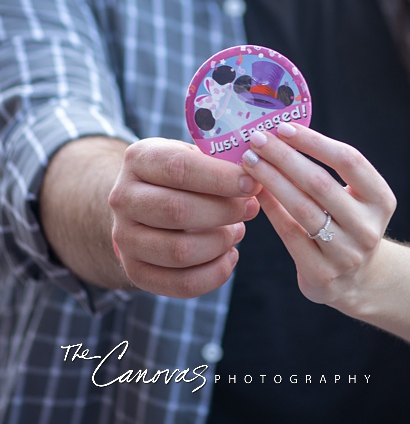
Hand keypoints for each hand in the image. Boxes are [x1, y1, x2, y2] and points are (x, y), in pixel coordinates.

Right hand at [108, 138, 260, 296]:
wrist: (146, 199)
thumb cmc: (185, 172)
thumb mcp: (198, 155)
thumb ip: (224, 164)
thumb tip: (257, 184)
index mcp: (140, 159)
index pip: (179, 168)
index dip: (221, 178)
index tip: (252, 184)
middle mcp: (123, 198)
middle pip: (177, 211)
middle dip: (224, 212)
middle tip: (250, 208)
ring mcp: (124, 238)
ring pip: (178, 251)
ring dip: (220, 243)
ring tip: (237, 230)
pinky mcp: (135, 271)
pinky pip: (180, 284)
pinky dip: (214, 274)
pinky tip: (230, 256)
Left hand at [239, 123, 395, 309]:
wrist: (361, 279)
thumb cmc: (350, 223)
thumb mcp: (356, 198)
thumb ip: (330, 172)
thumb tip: (284, 137)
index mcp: (381, 200)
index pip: (349, 161)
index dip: (314, 142)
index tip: (284, 127)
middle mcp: (367, 227)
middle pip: (320, 183)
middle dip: (284, 157)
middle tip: (258, 140)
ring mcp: (345, 253)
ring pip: (302, 208)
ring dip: (271, 180)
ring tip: (250, 162)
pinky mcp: (321, 274)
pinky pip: (289, 234)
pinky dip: (271, 209)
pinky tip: (255, 193)